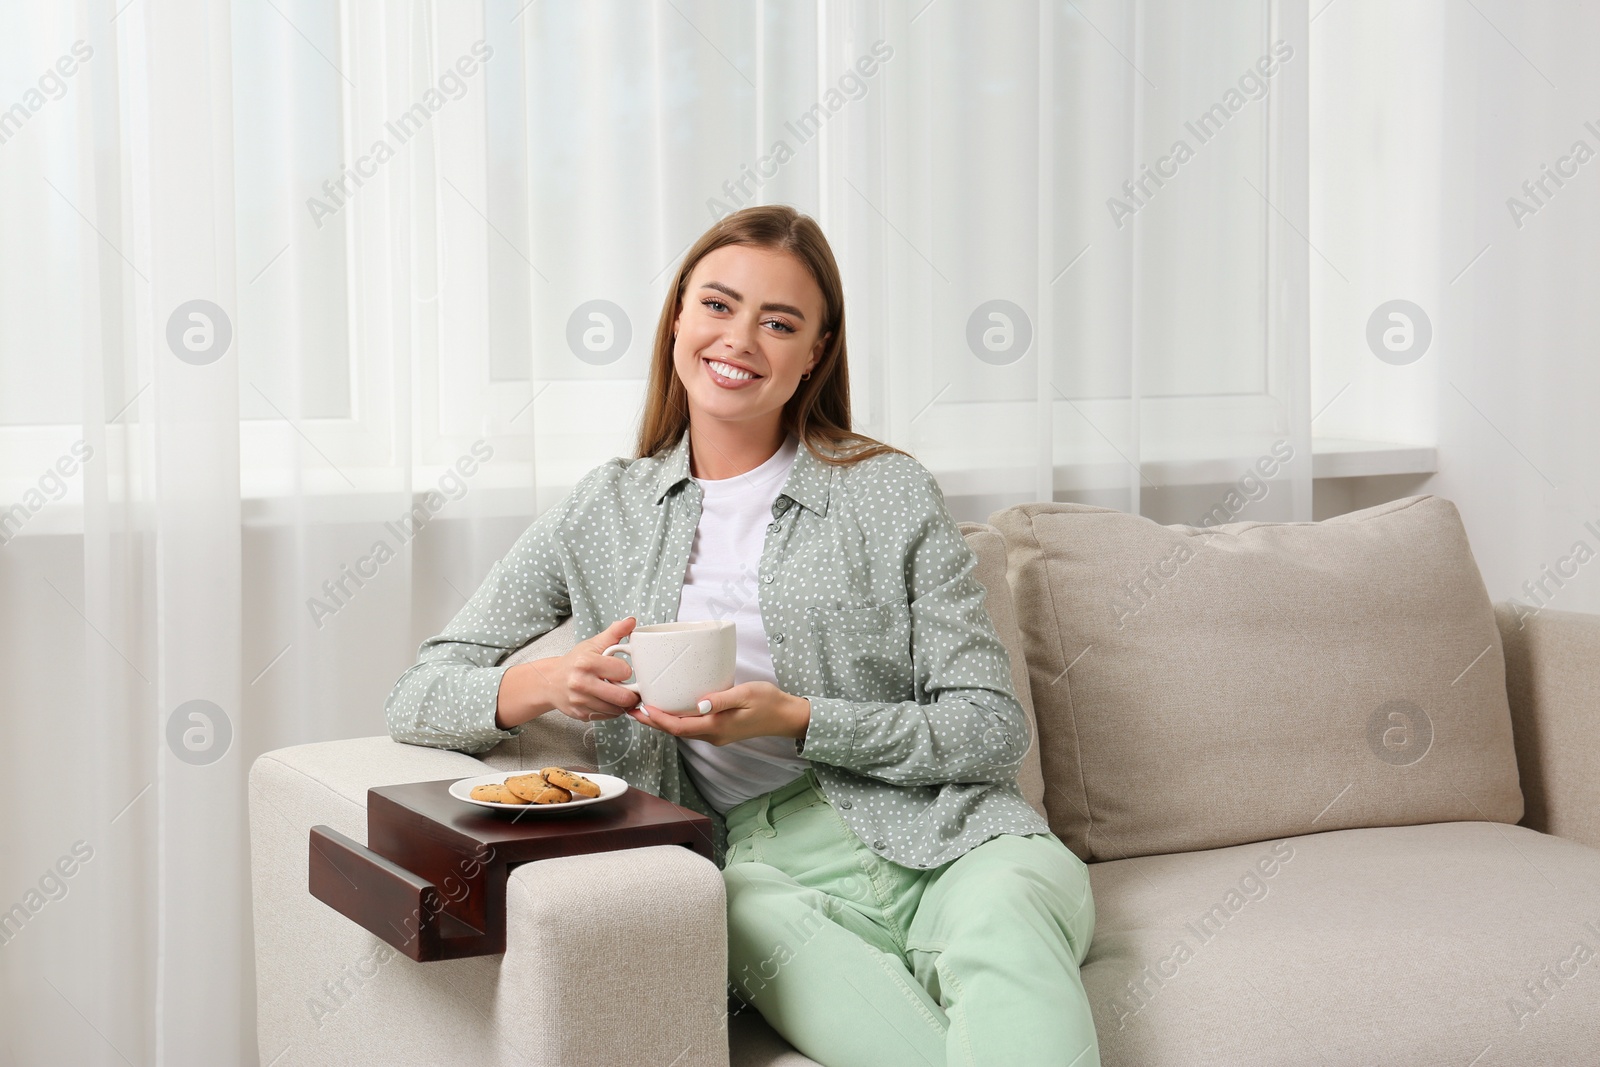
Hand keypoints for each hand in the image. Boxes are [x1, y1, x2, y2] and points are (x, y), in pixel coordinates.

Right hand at [496, 616, 642, 728]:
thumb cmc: (575, 662)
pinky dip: (612, 711)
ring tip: (619, 694)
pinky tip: (608, 701)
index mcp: (586, 662)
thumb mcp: (593, 644)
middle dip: (631, 693)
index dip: (626, 671)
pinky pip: (607, 717)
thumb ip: (614, 632)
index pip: (623, 671)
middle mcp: (581, 683)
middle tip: (631, 689)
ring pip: (616, 709)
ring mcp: (580, 701)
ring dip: (622, 704)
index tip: (622, 670)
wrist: (550, 681)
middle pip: (622, 697)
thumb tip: (631, 621)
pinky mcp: (580, 714)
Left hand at [626, 681, 810, 745]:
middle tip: (632, 708)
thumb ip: (721, 699)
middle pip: (675, 731)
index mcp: (716, 727)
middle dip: (653, 721)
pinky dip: (676, 719)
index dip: (657, 719)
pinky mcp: (719, 729)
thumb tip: (699, 703)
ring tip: (645, 708)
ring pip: (682, 730)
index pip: (678, 727)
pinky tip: (671, 708)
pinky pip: (691, 727)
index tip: (642, 707)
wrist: (786, 716)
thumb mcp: (746, 694)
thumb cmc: (768, 702)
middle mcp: (712, 734)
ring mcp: (716, 734)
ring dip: (662, 721)